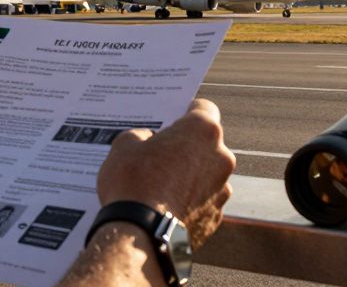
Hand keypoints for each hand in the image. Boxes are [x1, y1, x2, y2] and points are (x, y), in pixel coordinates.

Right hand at [96, 98, 235, 247]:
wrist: (141, 237)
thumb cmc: (133, 184)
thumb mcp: (124, 145)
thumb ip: (140, 135)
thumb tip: (147, 141)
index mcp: (202, 131)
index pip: (203, 108)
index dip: (186, 113)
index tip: (172, 121)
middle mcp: (221, 157)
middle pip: (206, 144)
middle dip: (186, 148)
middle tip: (160, 156)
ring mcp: (222, 189)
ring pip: (208, 175)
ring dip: (191, 177)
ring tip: (160, 187)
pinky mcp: (217, 218)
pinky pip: (204, 202)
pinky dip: (191, 203)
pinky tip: (167, 209)